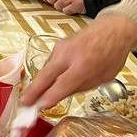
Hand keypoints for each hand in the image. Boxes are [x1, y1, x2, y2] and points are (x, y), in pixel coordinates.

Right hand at [20, 14, 136, 109]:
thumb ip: (82, 86)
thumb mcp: (103, 76)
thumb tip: (61, 95)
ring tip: (31, 97)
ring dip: (38, 84)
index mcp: (84, 65)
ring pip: (45, 69)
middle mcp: (68, 55)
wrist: (112, 29)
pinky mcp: (57, 46)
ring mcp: (60, 48)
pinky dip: (45, 75)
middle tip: (23, 103)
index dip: (50, 96)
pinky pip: (49, 64)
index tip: (40, 107)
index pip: (63, 84)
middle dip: (33, 90)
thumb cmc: (112, 55)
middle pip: (46, 75)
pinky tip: (44, 84)